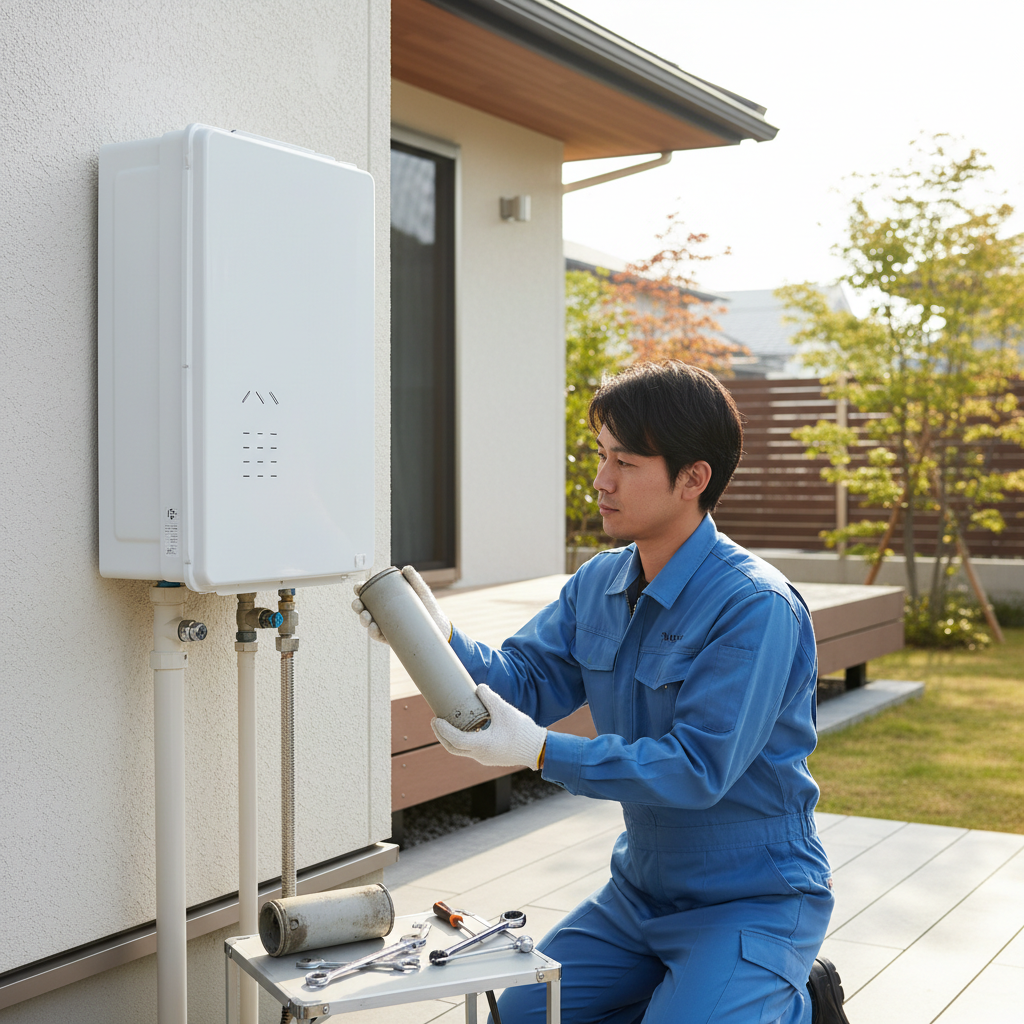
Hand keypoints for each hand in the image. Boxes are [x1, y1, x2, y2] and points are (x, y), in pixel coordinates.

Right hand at [351, 565, 451, 644]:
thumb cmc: (428, 607)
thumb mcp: (421, 590)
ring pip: (368, 623)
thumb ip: (414, 578)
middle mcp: (383, 612)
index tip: (358, 588)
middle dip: (357, 607)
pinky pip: (379, 636)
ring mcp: (386, 625)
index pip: (368, 593)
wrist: (439, 625)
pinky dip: (374, 633)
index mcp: (386, 599)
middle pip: (364, 608)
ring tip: (367, 618)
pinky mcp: (391, 637)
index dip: (360, 590)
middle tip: (359, 606)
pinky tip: (374, 629)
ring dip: (363, 620)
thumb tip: (406, 569)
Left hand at [431, 685, 546, 768]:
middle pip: (453, 748)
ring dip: (452, 738)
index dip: (443, 729)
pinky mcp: (490, 758)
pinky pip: (471, 750)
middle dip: (441, 735)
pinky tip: (467, 729)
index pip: (454, 739)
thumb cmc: (522, 731)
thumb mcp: (504, 710)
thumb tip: (478, 687)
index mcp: (481, 746)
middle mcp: (480, 755)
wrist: (538, 749)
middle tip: (436, 721)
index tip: (436, 719)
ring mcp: (484, 758)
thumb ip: (489, 697)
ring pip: (461, 750)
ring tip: (449, 723)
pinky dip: (463, 740)